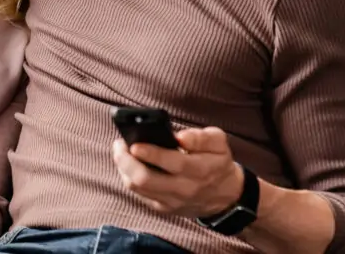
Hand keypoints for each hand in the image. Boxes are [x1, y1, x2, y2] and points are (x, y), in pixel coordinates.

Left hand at [112, 127, 243, 217]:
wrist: (225, 196)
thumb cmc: (217, 162)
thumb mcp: (218, 143)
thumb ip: (201, 137)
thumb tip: (180, 137)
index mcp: (200, 170)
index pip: (173, 163)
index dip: (151, 153)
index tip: (134, 144)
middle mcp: (185, 189)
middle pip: (146, 179)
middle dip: (126, 161)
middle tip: (119, 144)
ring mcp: (172, 201)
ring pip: (137, 188)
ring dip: (123, 168)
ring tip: (121, 151)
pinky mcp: (164, 208)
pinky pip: (139, 194)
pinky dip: (129, 177)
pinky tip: (128, 165)